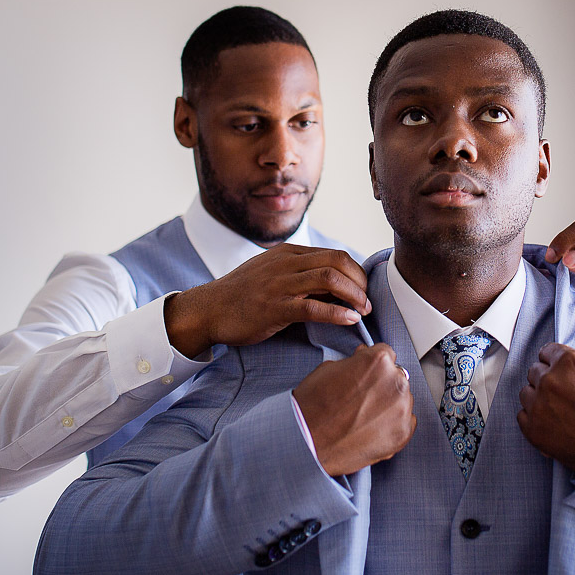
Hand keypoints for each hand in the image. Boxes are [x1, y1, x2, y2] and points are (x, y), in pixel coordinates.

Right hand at [164, 244, 369, 357]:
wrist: (207, 310)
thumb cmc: (243, 296)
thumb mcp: (272, 275)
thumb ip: (301, 276)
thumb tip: (337, 289)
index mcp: (288, 253)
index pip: (334, 254)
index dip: (355, 272)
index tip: (363, 290)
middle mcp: (285, 263)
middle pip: (337, 261)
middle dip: (359, 282)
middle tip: (367, 302)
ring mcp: (279, 284)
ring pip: (329, 279)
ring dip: (354, 296)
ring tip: (363, 311)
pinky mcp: (273, 307)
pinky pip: (313, 307)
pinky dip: (337, 313)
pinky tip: (349, 320)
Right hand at [292, 343, 416, 475]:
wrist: (307, 443)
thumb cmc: (312, 407)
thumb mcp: (329, 369)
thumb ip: (354, 363)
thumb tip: (362, 361)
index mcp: (379, 361)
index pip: (386, 354)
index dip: (372, 364)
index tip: (367, 373)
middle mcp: (395, 382)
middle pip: (395, 377)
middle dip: (381, 384)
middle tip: (361, 398)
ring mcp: (401, 409)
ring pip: (401, 400)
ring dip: (388, 404)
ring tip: (363, 416)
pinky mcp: (403, 433)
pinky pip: (405, 422)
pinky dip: (392, 424)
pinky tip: (371, 428)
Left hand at [517, 343, 574, 475]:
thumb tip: (569, 370)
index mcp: (569, 362)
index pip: (547, 352)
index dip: (554, 362)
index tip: (556, 370)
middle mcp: (550, 380)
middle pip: (535, 372)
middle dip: (547, 380)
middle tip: (561, 394)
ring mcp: (539, 405)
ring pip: (526, 393)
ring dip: (538, 399)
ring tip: (557, 411)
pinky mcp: (533, 429)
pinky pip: (523, 416)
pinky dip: (534, 419)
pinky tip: (551, 424)